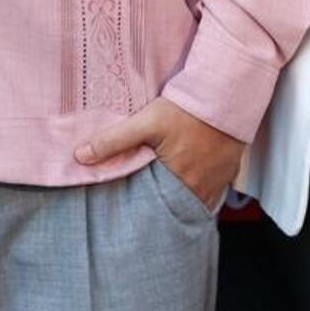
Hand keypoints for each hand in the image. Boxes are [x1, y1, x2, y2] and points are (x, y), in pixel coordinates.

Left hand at [74, 97, 244, 210]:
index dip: (143, 213)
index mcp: (177, 180)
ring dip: (182, 202)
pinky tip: (191, 187)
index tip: (131, 215)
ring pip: (196, 203)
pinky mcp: (228, 172)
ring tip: (166, 201)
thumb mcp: (145, 121)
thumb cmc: (186, 109)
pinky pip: (214, 193)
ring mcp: (217, 182)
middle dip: (162, 210)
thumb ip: (113, 140)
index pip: (155, 209)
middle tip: (147, 211)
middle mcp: (200, 187)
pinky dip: (201, 194)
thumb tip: (81, 156)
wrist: (225, 95)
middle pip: (177, 208)